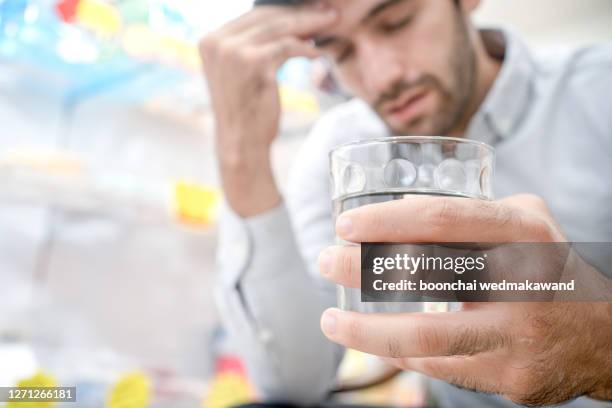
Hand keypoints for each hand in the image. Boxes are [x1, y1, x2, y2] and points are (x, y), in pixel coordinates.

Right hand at [199, 2, 337, 215]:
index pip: (253, 15)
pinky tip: (318, 51)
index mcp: (210, 41)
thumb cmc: (246, 111)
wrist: (241, 144)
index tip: (309, 9)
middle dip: (301, 13)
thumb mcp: (239, 72)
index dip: (284, 10)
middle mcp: (217, 42)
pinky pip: (288, 46)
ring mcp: (233, 52)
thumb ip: (250, 46)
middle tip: (327, 11)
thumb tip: (286, 22)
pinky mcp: (254, 63)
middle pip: (267, 16)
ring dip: (310, 24)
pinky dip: (306, 47)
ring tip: (330, 23)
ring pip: (280, 28)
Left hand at [318, 194, 611, 404]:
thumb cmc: (548, 268)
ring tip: (331, 319)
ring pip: (423, 338)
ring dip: (365, 331)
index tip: (345, 225)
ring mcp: (519, 337)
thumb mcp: (524, 223)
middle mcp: (525, 284)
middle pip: (425, 278)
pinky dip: (399, 354)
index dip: (387, 221)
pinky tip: (375, 343)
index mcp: (526, 233)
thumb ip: (470, 211)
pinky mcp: (512, 378)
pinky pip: (438, 367)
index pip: (444, 220)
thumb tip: (400, 211)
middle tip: (325, 261)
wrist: (602, 337)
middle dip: (362, 269)